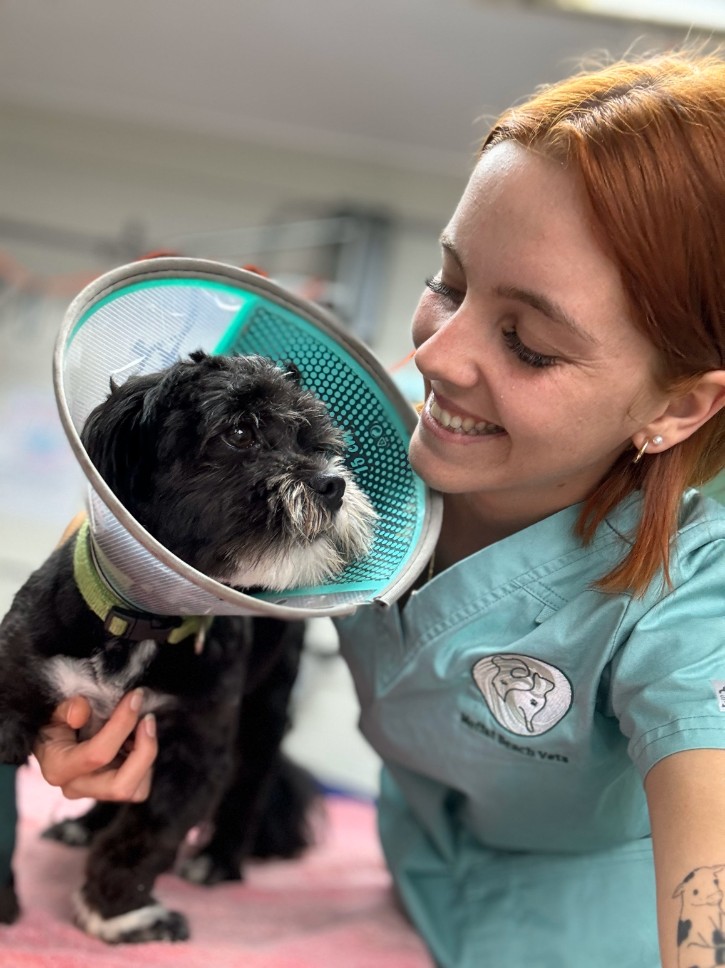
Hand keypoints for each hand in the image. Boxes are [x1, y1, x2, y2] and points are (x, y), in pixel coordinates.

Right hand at [33, 689, 156, 801]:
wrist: (56, 740)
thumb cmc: (59, 723)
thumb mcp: (56, 711)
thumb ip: (66, 708)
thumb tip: (81, 711)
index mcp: (58, 768)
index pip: (97, 754)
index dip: (122, 724)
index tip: (135, 698)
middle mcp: (76, 787)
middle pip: (120, 786)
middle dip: (144, 751)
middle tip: (148, 719)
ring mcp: (95, 793)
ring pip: (135, 791)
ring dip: (146, 758)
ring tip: (145, 728)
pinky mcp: (111, 791)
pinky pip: (139, 788)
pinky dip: (146, 764)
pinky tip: (140, 740)